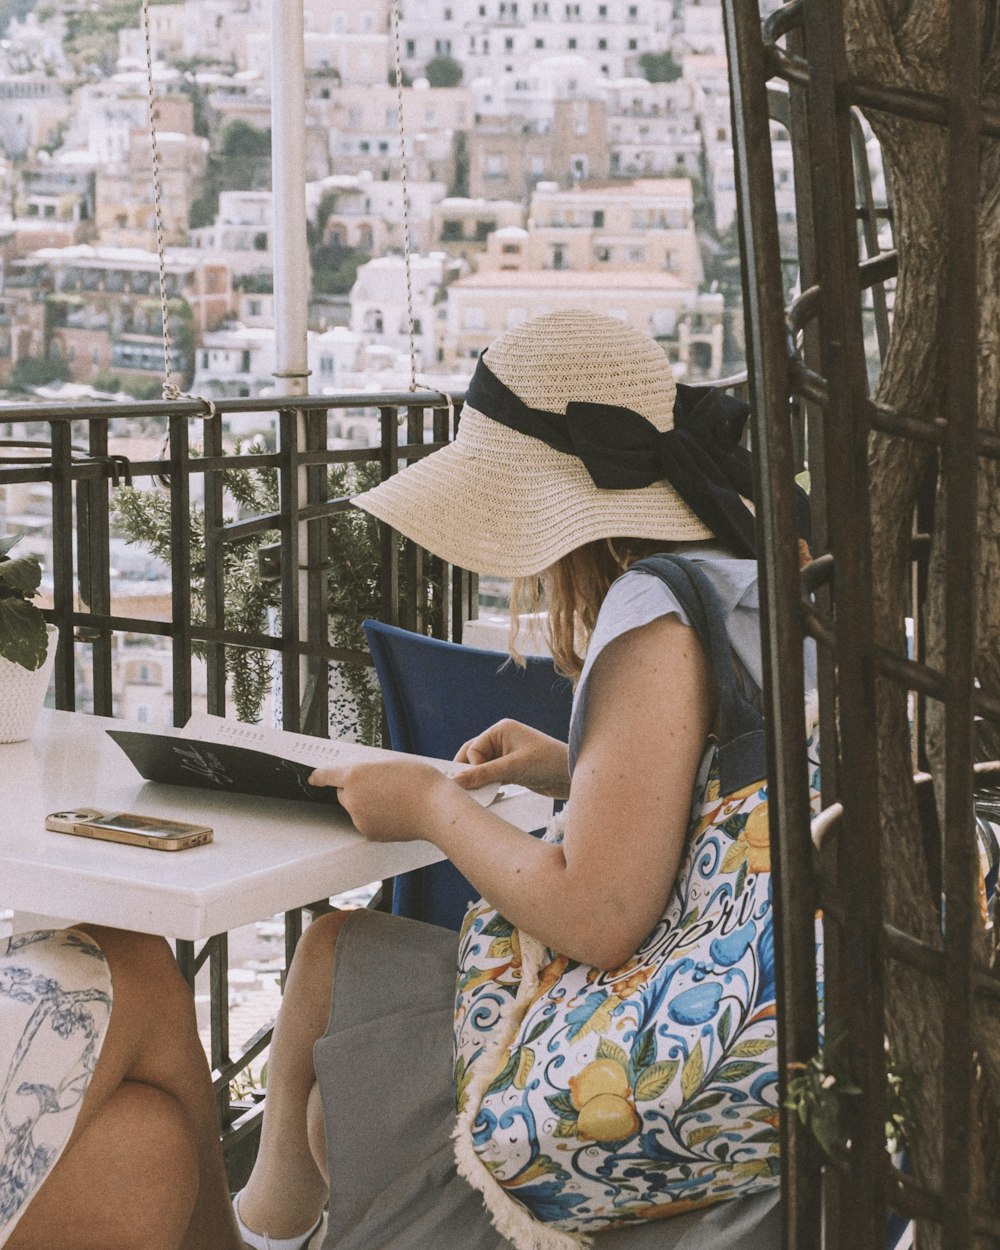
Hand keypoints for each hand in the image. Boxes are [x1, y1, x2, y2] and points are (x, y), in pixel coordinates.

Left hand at [308, 758, 456, 841]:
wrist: (436, 809)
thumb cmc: (420, 783)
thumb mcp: (392, 764)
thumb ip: (371, 770)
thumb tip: (364, 780)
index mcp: (355, 775)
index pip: (326, 775)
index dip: (319, 776)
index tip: (313, 778)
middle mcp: (352, 798)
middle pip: (343, 793)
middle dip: (355, 790)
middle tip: (380, 786)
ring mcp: (360, 818)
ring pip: (356, 809)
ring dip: (367, 804)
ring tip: (393, 800)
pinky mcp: (369, 833)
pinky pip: (366, 822)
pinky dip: (375, 818)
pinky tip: (394, 812)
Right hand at [453, 719, 569, 798]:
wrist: (573, 776)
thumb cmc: (547, 763)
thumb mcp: (513, 768)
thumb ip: (483, 774)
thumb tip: (455, 781)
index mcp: (501, 730)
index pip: (473, 749)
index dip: (472, 767)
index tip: (476, 784)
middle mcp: (502, 740)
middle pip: (474, 758)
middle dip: (471, 774)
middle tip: (466, 792)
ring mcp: (506, 755)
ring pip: (482, 769)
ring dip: (480, 782)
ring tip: (480, 796)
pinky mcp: (512, 770)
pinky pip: (492, 777)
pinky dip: (489, 786)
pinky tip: (490, 796)